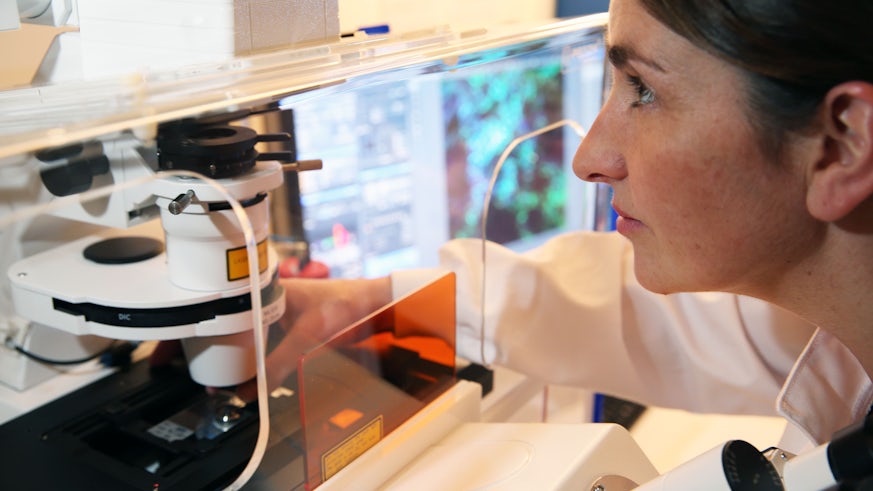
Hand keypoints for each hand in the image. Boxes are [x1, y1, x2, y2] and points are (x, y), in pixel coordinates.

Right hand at [148, 276, 392, 400]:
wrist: (374, 303)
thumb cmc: (347, 303)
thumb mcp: (309, 335)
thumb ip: (279, 364)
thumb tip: (251, 391)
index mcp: (263, 289)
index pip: (215, 304)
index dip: (189, 324)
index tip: (168, 343)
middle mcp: (264, 298)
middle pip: (221, 321)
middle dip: (198, 341)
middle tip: (177, 364)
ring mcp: (274, 311)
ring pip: (236, 332)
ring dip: (220, 350)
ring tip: (201, 371)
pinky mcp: (285, 326)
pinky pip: (255, 342)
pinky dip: (243, 356)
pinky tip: (235, 372)